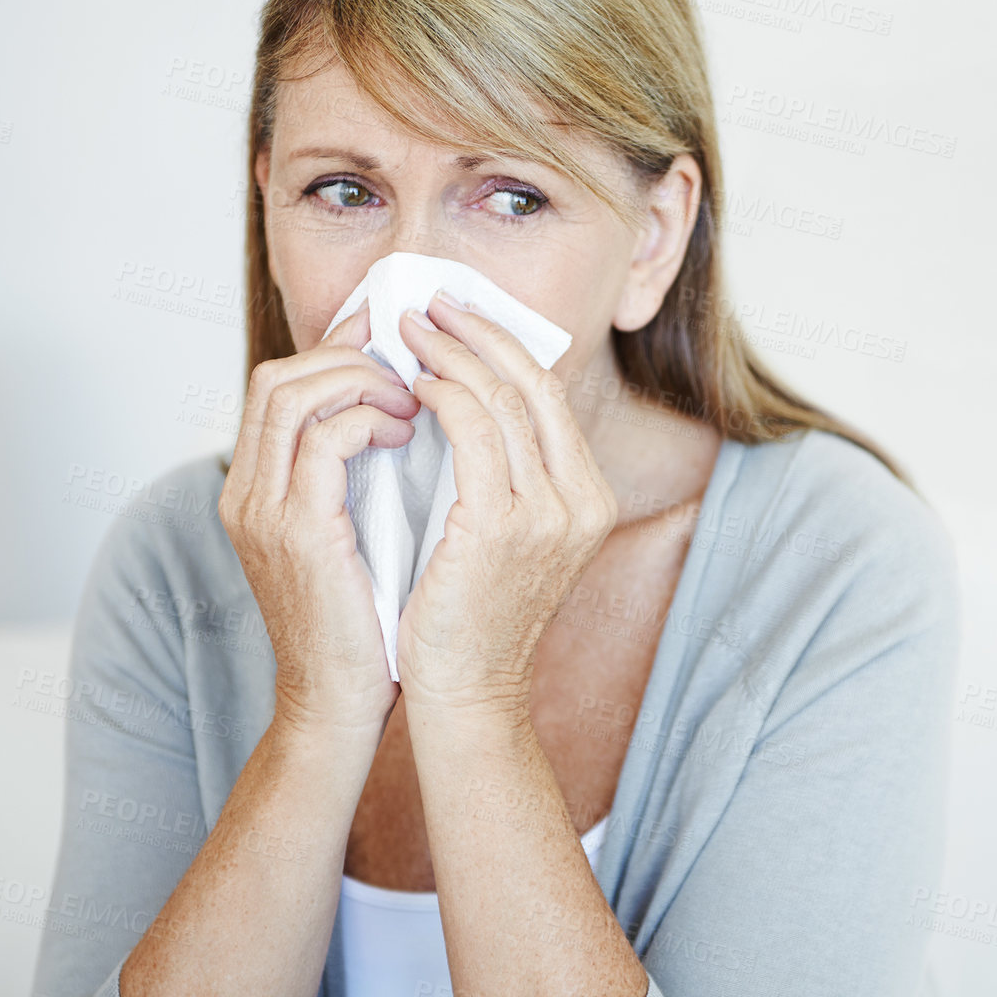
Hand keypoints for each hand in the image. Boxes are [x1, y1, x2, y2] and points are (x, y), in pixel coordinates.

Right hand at [217, 300, 420, 741]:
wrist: (341, 701)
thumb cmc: (365, 619)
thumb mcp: (354, 530)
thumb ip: (360, 472)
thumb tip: (407, 407)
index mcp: (256, 488)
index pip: (276, 383)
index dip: (334, 348)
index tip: (389, 336)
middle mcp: (247, 493)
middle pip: (275, 376)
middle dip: (348, 354)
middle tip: (410, 364)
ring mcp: (264, 511)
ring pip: (292, 395)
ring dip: (361, 382)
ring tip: (413, 402)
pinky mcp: (297, 532)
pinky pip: (323, 442)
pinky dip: (368, 422)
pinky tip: (406, 436)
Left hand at [391, 289, 617, 717]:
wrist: (466, 692)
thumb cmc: (468, 614)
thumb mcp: (506, 535)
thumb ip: (503, 474)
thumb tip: (464, 399)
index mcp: (587, 497)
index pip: (549, 396)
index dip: (503, 346)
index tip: (457, 316)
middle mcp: (581, 501)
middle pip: (534, 384)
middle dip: (478, 333)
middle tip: (428, 304)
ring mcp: (549, 514)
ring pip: (503, 399)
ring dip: (452, 355)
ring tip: (408, 334)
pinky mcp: (504, 527)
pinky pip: (474, 434)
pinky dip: (444, 397)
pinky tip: (413, 387)